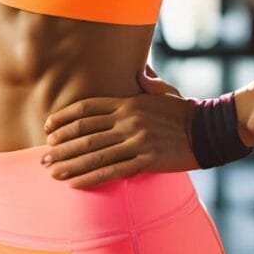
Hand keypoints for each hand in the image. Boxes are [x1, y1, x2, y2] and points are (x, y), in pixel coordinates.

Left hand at [41, 68, 198, 187]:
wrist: (210, 130)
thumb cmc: (184, 110)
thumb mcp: (162, 90)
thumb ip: (146, 81)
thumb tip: (139, 71)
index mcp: (127, 102)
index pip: (86, 109)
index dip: (64, 119)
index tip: (48, 128)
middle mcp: (127, 120)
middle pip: (85, 133)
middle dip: (61, 146)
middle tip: (43, 156)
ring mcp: (136, 140)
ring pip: (94, 153)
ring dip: (70, 164)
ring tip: (52, 172)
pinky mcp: (146, 160)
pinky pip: (112, 171)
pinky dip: (91, 177)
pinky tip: (75, 183)